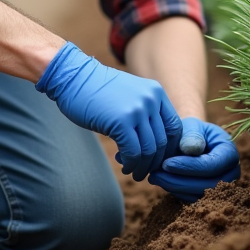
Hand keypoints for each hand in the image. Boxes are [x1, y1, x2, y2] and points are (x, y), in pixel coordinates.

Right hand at [35, 42, 181, 180]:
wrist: (73, 78)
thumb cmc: (98, 92)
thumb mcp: (131, 96)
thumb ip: (146, 113)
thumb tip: (157, 146)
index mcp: (156, 92)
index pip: (175, 128)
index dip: (169, 149)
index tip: (157, 160)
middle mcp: (151, 99)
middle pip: (163, 142)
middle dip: (155, 162)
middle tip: (144, 171)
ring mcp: (137, 110)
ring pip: (149, 150)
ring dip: (142, 167)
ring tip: (134, 172)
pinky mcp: (121, 121)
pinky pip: (133, 152)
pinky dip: (130, 164)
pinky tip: (124, 165)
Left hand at [147, 118, 240, 202]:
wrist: (191, 140)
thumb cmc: (191, 131)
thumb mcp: (192, 126)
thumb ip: (192, 135)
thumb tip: (191, 149)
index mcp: (230, 152)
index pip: (212, 165)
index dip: (189, 167)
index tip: (167, 163)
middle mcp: (231, 173)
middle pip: (208, 185)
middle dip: (180, 181)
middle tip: (156, 174)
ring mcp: (222, 188)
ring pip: (199, 196)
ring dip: (175, 188)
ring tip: (155, 177)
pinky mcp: (210, 196)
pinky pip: (193, 200)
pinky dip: (176, 192)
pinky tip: (161, 181)